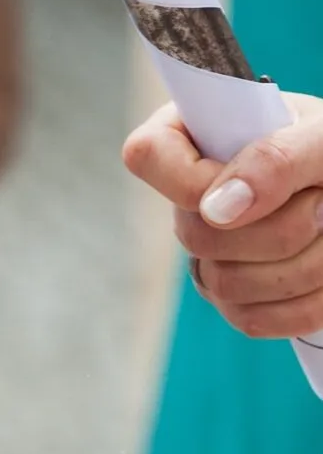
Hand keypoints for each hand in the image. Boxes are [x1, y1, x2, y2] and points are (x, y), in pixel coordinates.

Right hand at [124, 93, 322, 338]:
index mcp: (198, 136)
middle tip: (322, 198)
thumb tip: (218, 210)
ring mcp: (209, 257)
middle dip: (280, 225)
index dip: (193, 180)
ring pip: (228, 284)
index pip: (148, 155)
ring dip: (306, 262)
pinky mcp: (234, 301)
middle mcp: (191, 200)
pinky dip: (306, 299)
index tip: (252, 178)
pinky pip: (253, 318)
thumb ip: (276, 158)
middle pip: (199, 236)